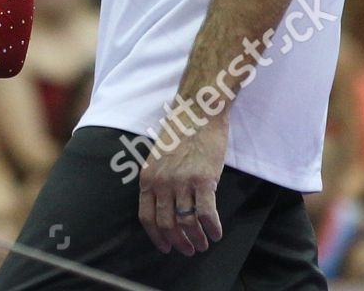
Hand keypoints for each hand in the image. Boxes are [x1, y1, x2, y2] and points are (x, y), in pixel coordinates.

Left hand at [136, 113, 227, 255]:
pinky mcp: (203, 180)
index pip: (146, 217)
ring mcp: (181, 182)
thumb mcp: (158, 157)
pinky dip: (212, 228)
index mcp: (147, 178)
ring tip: (203, 245)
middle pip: (166, 224)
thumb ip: (159, 180)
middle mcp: (161, 183)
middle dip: (177, 242)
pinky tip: (216, 233)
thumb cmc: (180, 132)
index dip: (156, 236)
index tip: (165, 247)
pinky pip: (206, 214)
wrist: (197, 112)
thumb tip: (166, 206)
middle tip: (188, 250)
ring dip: (196, 239)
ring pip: (186, 223)